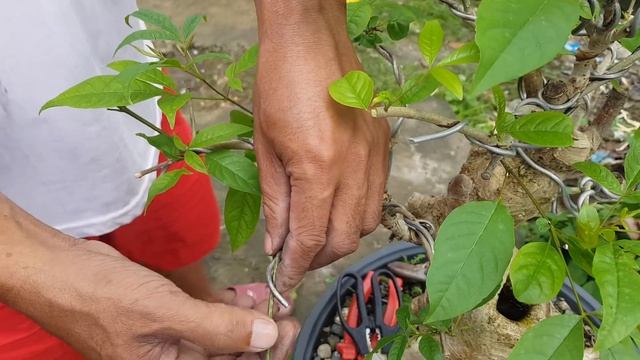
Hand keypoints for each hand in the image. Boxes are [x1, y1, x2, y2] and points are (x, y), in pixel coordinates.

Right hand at [0, 194, 286, 359]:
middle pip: (229, 356)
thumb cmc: (104, 299)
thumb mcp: (167, 315)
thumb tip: (267, 339)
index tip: (289, 330)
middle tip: (285, 311)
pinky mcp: (167, 319)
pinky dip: (224, 308)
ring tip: (267, 300)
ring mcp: (170, 342)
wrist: (60, 272)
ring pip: (220, 337)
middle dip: (260, 335)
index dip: (265, 354)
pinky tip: (243, 294)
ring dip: (245, 319)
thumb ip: (218, 329)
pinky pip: (204, 319)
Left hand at [253, 0, 389, 290]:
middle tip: (295, 255)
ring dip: (340, 236)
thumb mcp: (264, 146)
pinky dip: (358, 211)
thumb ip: (276, 201)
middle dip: (318, 257)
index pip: (311, 238)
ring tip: (315, 230)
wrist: (310, 38)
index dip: (296, 267)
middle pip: (344, 239)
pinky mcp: (384, 144)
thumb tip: (278, 243)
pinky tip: (336, 202)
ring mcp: (375, 155)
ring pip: (367, 222)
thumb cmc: (278, 84)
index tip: (285, 282)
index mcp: (319, 168)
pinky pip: (378, 195)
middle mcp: (355, 167)